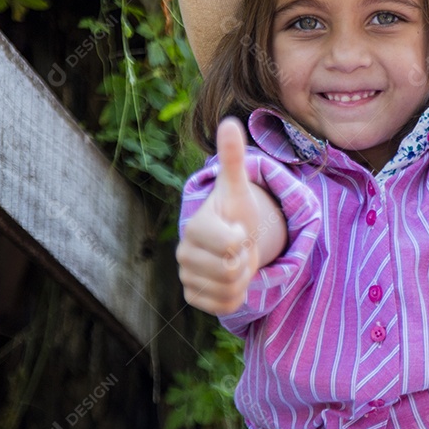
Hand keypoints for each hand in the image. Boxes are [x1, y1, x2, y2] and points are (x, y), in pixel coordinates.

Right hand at [176, 118, 263, 314]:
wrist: (231, 238)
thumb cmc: (235, 210)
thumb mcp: (237, 185)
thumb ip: (232, 157)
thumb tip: (229, 122)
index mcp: (194, 227)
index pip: (230, 245)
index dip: (243, 239)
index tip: (239, 229)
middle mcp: (183, 255)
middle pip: (231, 270)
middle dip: (245, 259)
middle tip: (239, 246)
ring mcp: (187, 278)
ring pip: (231, 290)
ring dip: (243, 276)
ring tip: (236, 259)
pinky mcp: (195, 299)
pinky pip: (227, 306)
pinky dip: (237, 295)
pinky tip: (231, 278)